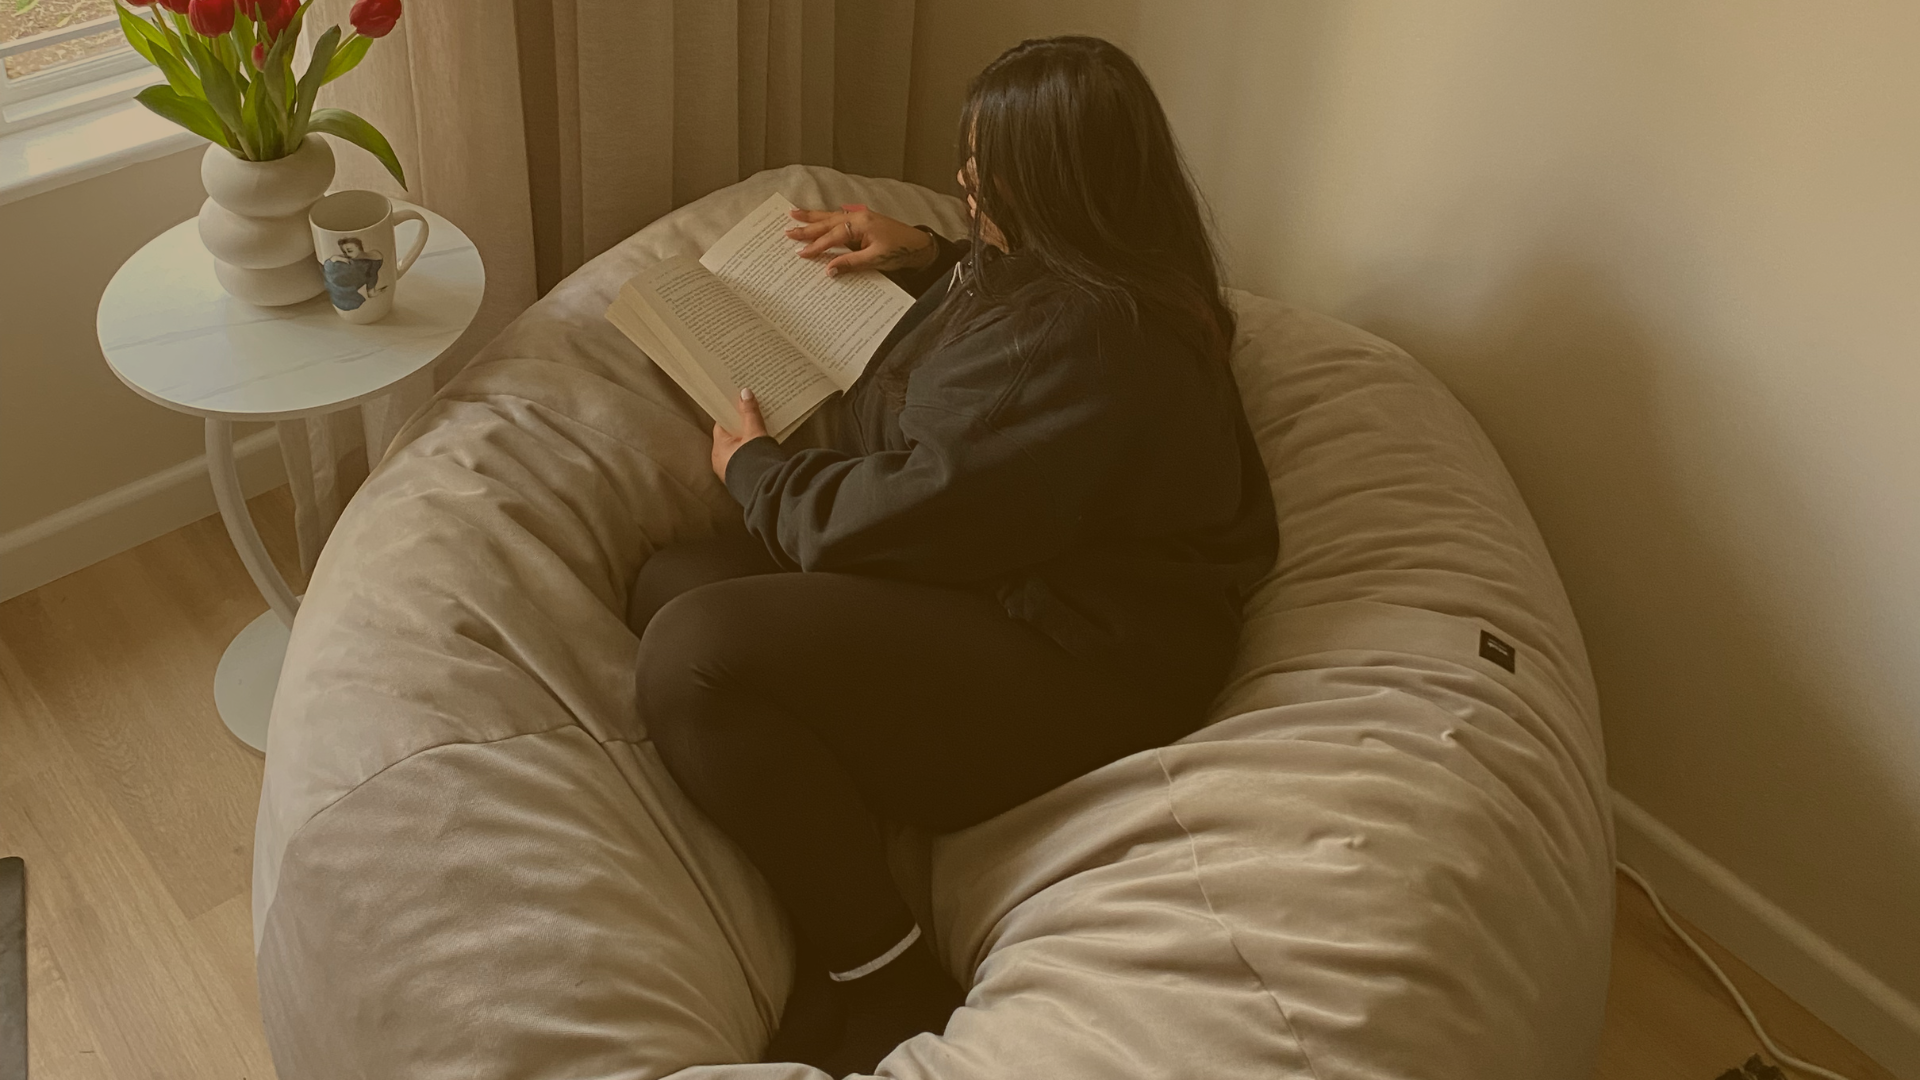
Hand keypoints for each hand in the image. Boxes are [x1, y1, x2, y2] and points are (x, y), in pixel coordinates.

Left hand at [712, 388, 768, 481]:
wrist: (766, 489)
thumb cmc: (755, 461)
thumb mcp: (754, 433)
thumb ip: (750, 413)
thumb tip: (745, 393)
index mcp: (719, 447)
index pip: (721, 424)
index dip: (730, 414)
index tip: (738, 406)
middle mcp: (719, 460)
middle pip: (729, 437)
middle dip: (740, 428)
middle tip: (751, 418)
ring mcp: (728, 472)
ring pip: (735, 450)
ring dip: (744, 443)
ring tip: (758, 434)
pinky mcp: (738, 480)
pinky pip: (741, 462)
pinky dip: (748, 455)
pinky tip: (759, 451)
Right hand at [786, 203, 938, 276]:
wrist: (919, 246)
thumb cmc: (900, 251)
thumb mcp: (875, 260)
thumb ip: (850, 263)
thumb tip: (828, 270)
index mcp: (860, 224)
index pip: (832, 236)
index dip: (816, 246)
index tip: (800, 253)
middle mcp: (858, 217)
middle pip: (827, 222)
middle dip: (806, 226)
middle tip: (786, 230)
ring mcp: (860, 217)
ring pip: (831, 217)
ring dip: (812, 217)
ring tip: (793, 214)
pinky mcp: (863, 221)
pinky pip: (838, 219)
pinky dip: (825, 219)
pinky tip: (817, 218)